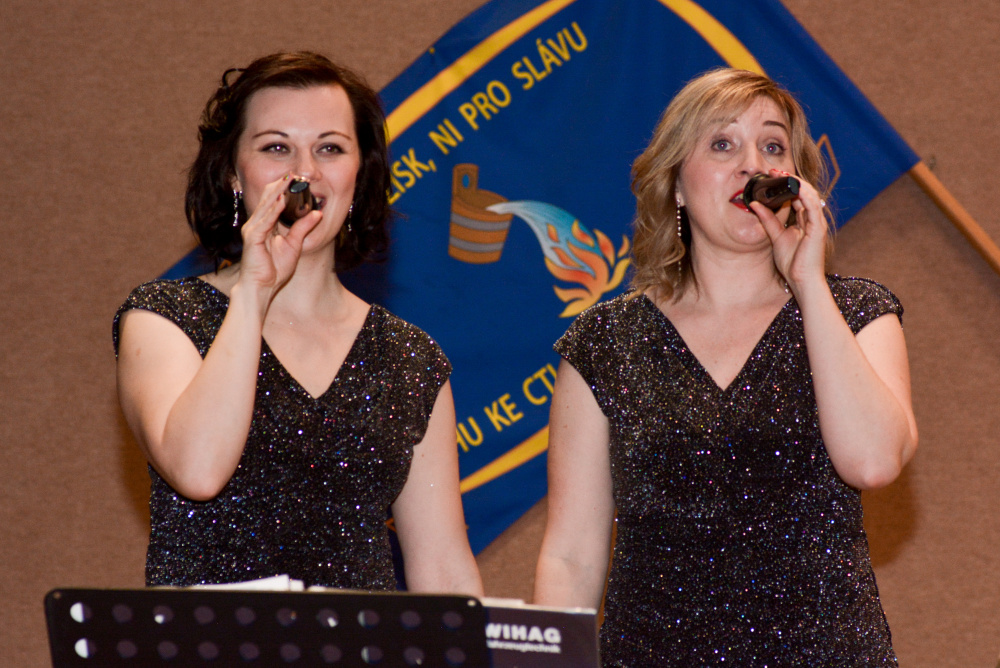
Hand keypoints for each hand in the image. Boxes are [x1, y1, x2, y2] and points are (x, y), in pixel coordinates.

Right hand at [237, 175, 321, 296]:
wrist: (261, 287)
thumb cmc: (273, 270)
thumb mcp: (294, 245)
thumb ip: (303, 228)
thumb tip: (318, 213)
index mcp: (265, 225)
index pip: (273, 201)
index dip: (283, 188)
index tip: (295, 177)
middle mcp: (257, 224)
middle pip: (268, 198)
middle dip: (280, 185)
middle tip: (293, 172)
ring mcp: (253, 230)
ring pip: (266, 206)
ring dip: (278, 192)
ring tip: (288, 179)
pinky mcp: (253, 238)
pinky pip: (265, 220)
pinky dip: (274, 209)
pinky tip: (282, 199)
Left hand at [751, 169, 828, 292]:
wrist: (801, 281)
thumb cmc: (792, 263)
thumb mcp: (775, 236)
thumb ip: (767, 220)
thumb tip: (755, 204)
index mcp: (804, 221)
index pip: (797, 197)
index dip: (786, 184)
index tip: (772, 175)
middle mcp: (813, 219)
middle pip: (804, 192)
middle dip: (791, 179)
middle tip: (775, 170)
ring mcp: (817, 223)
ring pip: (810, 195)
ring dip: (796, 183)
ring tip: (782, 174)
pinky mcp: (819, 228)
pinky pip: (813, 206)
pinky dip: (804, 195)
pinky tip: (794, 187)